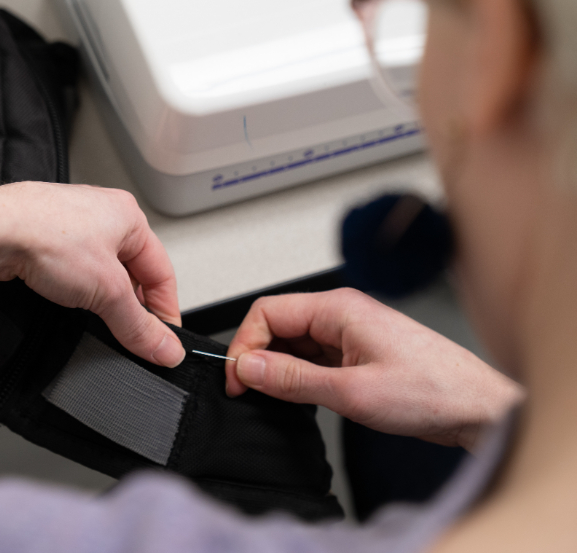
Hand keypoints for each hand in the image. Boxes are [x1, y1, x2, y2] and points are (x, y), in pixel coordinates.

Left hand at [0, 182, 184, 367]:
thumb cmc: (47, 235)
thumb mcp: (107, 290)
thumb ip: (138, 324)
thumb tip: (165, 347)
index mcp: (128, 216)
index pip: (162, 272)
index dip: (165, 310)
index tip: (162, 341)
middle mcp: (102, 215)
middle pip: (132, 273)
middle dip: (132, 306)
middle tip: (131, 336)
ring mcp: (72, 225)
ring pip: (101, 273)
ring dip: (103, 299)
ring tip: (98, 319)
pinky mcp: (45, 239)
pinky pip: (73, 271)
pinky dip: (77, 291)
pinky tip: (69, 303)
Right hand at [224, 288, 522, 450]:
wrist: (479, 409)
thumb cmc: (432, 391)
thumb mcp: (349, 391)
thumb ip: (291, 378)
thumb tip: (247, 366)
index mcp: (338, 308)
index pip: (267, 312)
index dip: (244, 344)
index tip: (238, 378)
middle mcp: (341, 314)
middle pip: (277, 325)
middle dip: (258, 357)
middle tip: (251, 392)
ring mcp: (349, 333)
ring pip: (294, 343)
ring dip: (280, 369)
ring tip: (282, 399)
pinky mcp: (356, 353)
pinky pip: (313, 358)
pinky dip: (299, 377)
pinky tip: (302, 398)